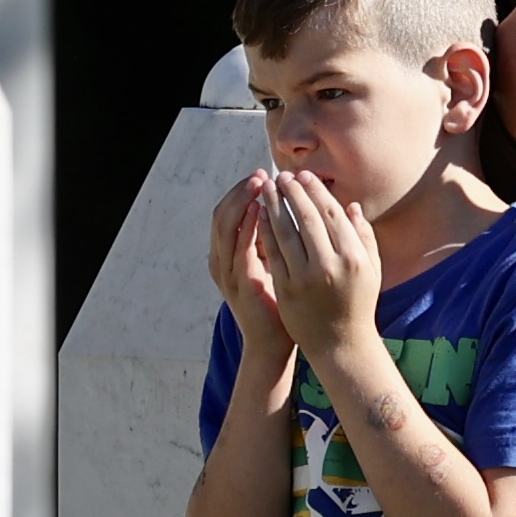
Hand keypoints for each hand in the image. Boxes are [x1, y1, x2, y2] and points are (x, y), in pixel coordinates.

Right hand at [205, 172, 290, 349]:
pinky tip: (260, 210)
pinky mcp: (239, 282)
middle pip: (223, 213)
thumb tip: (294, 209)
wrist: (273, 343)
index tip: (266, 174)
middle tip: (261, 173)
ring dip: (242, 202)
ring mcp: (227, 272)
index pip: (230, 212)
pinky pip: (238, 247)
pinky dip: (247, 226)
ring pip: (225, 226)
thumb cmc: (281, 304)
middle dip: (241, 191)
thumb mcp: (277, 265)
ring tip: (259, 184)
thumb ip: (278, 240)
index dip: (244, 191)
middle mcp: (222, 260)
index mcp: (229, 255)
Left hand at [261, 170, 381, 364]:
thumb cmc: (357, 303)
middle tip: (282, 176)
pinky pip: (273, 253)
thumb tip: (351, 205)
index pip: (332, 214)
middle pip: (307, 219)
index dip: (316, 192)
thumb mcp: (371, 270)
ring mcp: (306, 278)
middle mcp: (330, 266)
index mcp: (353, 257)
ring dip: (274, 206)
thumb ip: (363, 236)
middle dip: (293, 192)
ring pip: (286, 233)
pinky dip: (266, 230)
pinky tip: (260, 215)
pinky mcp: (287, 289)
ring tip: (267, 188)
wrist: (340, 343)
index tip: (305, 176)